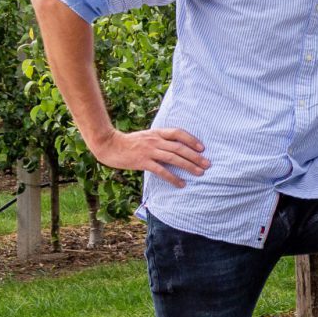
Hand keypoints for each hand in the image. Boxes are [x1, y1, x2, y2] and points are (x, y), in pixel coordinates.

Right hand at [92, 125, 208, 188]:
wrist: (109, 145)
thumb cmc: (129, 142)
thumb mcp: (147, 136)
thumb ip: (160, 140)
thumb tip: (177, 148)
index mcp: (157, 133)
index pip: (178, 133)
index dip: (192, 140)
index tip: (202, 148)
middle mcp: (155, 140)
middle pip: (180, 147)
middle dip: (196, 156)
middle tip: (208, 164)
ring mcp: (149, 151)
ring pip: (174, 158)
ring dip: (189, 166)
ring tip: (200, 173)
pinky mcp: (143, 161)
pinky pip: (161, 170)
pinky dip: (173, 178)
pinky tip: (181, 184)